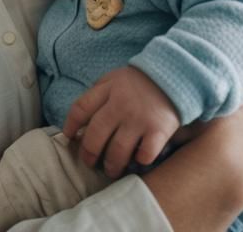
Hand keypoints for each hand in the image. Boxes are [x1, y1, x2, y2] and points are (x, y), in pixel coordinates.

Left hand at [62, 66, 180, 177]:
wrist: (173, 74)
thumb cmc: (138, 82)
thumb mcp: (114, 78)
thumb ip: (98, 94)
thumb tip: (79, 121)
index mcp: (108, 89)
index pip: (81, 108)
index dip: (71, 125)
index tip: (69, 137)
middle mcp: (121, 104)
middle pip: (95, 135)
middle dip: (88, 153)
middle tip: (89, 162)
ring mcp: (139, 118)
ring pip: (117, 151)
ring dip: (111, 165)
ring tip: (111, 169)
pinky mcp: (158, 130)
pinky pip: (144, 155)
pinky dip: (139, 161)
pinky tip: (137, 160)